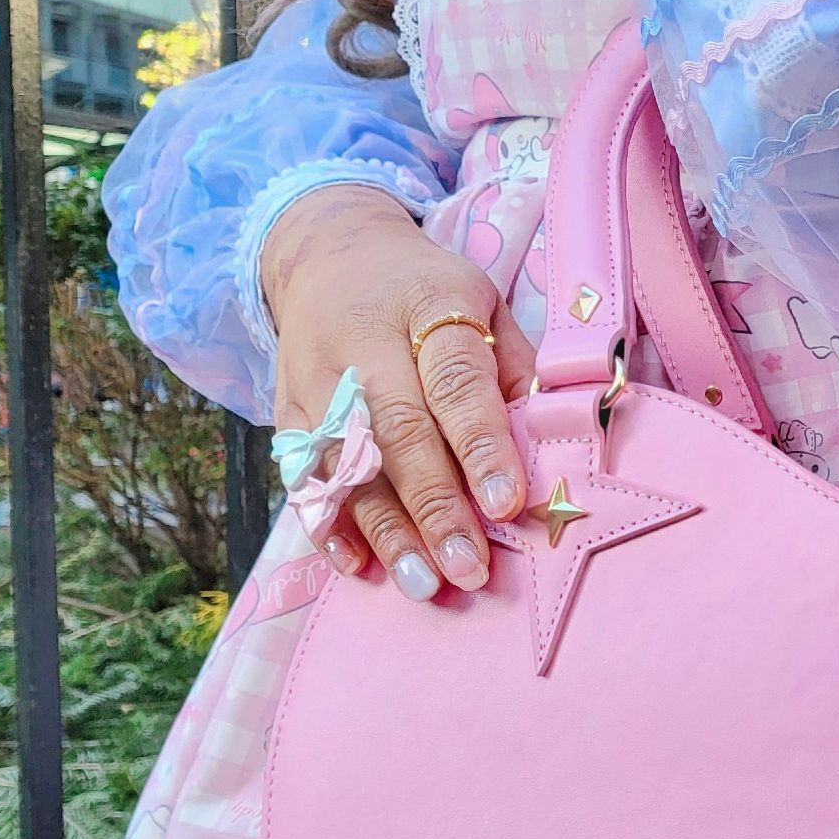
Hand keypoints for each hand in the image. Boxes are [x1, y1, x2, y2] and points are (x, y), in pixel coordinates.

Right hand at [262, 185, 536, 598]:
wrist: (332, 254)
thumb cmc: (432, 296)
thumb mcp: (487, 307)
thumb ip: (517, 375)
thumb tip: (552, 452)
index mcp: (430, 306)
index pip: (456, 381)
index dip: (480, 446)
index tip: (507, 504)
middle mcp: (364, 343)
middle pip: (397, 431)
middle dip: (435, 506)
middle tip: (469, 566)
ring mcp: (316, 377)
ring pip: (347, 463)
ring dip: (385, 530)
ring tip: (424, 584)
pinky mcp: (286, 408)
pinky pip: (303, 474)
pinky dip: (328, 525)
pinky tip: (359, 567)